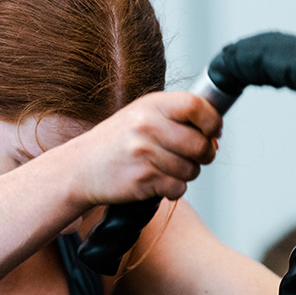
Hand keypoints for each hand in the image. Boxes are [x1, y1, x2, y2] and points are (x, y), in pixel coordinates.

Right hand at [65, 91, 221, 206]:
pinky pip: (178, 188)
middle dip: (204, 155)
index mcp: (151, 105)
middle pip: (201, 143)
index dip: (212, 121)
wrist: (80, 168)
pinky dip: (172, 189)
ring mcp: (144, 153)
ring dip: (185, 174)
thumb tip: (215, 132)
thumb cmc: (116, 143)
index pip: (196, 106)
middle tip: (192, 157)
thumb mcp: (141, 116)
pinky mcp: (143, 180)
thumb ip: (175, 118)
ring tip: (165, 169)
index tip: (213, 131)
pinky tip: (156, 182)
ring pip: (192, 169)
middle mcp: (147, 126)